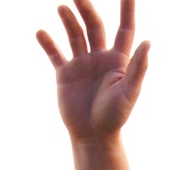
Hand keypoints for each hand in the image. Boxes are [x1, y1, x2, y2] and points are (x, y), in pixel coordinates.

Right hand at [36, 0, 148, 141]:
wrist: (93, 136)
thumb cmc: (115, 117)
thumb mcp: (129, 92)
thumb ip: (138, 68)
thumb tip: (148, 42)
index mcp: (119, 60)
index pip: (125, 28)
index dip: (127, 9)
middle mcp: (100, 57)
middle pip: (94, 26)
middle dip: (86, 9)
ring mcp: (82, 64)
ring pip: (75, 35)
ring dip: (68, 20)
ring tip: (63, 7)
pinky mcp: (65, 74)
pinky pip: (55, 54)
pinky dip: (48, 43)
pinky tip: (41, 33)